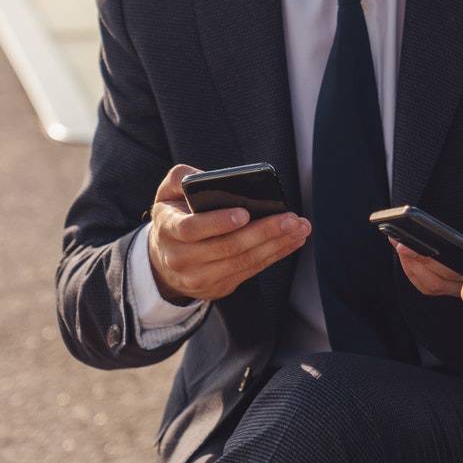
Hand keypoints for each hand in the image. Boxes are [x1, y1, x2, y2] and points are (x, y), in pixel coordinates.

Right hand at [146, 164, 309, 304]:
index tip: (244, 213)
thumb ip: (180, 178)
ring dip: (276, 244)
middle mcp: (182, 258)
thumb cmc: (173, 218)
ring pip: (244, 261)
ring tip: (299, 228)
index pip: (192, 229)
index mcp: (168, 230)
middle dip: (263, 232)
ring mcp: (200, 277)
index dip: (219, 222)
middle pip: (228, 247)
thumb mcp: (166, 194)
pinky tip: (292, 241)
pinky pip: (251, 271)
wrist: (164, 261)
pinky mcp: (219, 287)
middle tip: (290, 219)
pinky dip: (275, 255)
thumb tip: (204, 176)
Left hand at [391, 157, 462, 297]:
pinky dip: (414, 271)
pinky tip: (401, 249)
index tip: (441, 242)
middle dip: (427, 262)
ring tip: (397, 242)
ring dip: (414, 266)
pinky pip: (430, 284)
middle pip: (453, 276)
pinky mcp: (452, 283)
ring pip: (437, 283)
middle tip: (405, 245)